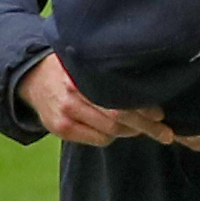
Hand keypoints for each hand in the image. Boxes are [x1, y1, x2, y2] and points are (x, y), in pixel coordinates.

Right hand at [17, 53, 175, 146]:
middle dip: (147, 126)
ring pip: (110, 131)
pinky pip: (98, 140)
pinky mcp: (61, 129)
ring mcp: (65, 113)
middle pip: (118, 116)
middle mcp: (73, 93)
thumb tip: (151, 83)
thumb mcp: (89, 61)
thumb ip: (111, 72)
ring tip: (145, 128)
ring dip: (131, 132)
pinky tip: (118, 129)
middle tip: (166, 133)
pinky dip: (112, 137)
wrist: (33, 78)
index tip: (161, 113)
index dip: (143, 107)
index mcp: (84, 73)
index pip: (120, 96)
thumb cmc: (73, 68)